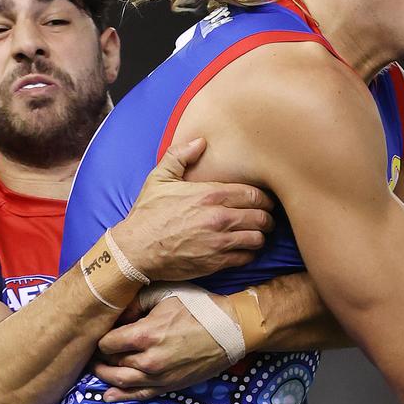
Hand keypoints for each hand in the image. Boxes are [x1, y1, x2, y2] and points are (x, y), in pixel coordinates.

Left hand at [92, 289, 235, 400]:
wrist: (231, 329)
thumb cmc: (200, 308)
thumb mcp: (167, 293)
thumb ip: (137, 302)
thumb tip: (120, 314)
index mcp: (144, 335)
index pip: (106, 343)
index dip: (101, 338)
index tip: (103, 334)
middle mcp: (148, 360)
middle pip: (111, 362)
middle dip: (102, 356)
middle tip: (98, 351)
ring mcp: (159, 376)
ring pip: (120, 381)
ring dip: (106, 376)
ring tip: (100, 369)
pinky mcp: (169, 386)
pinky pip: (139, 395)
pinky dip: (121, 396)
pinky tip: (108, 395)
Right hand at [111, 137, 274, 280]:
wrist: (135, 249)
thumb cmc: (148, 214)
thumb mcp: (160, 178)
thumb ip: (181, 155)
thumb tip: (200, 141)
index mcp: (210, 194)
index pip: (254, 194)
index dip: (264, 197)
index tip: (264, 200)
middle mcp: (219, 217)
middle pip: (262, 216)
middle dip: (267, 217)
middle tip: (265, 218)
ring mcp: (219, 241)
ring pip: (258, 238)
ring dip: (260, 236)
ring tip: (257, 234)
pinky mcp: (216, 262)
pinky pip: (246, 258)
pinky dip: (249, 254)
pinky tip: (244, 249)